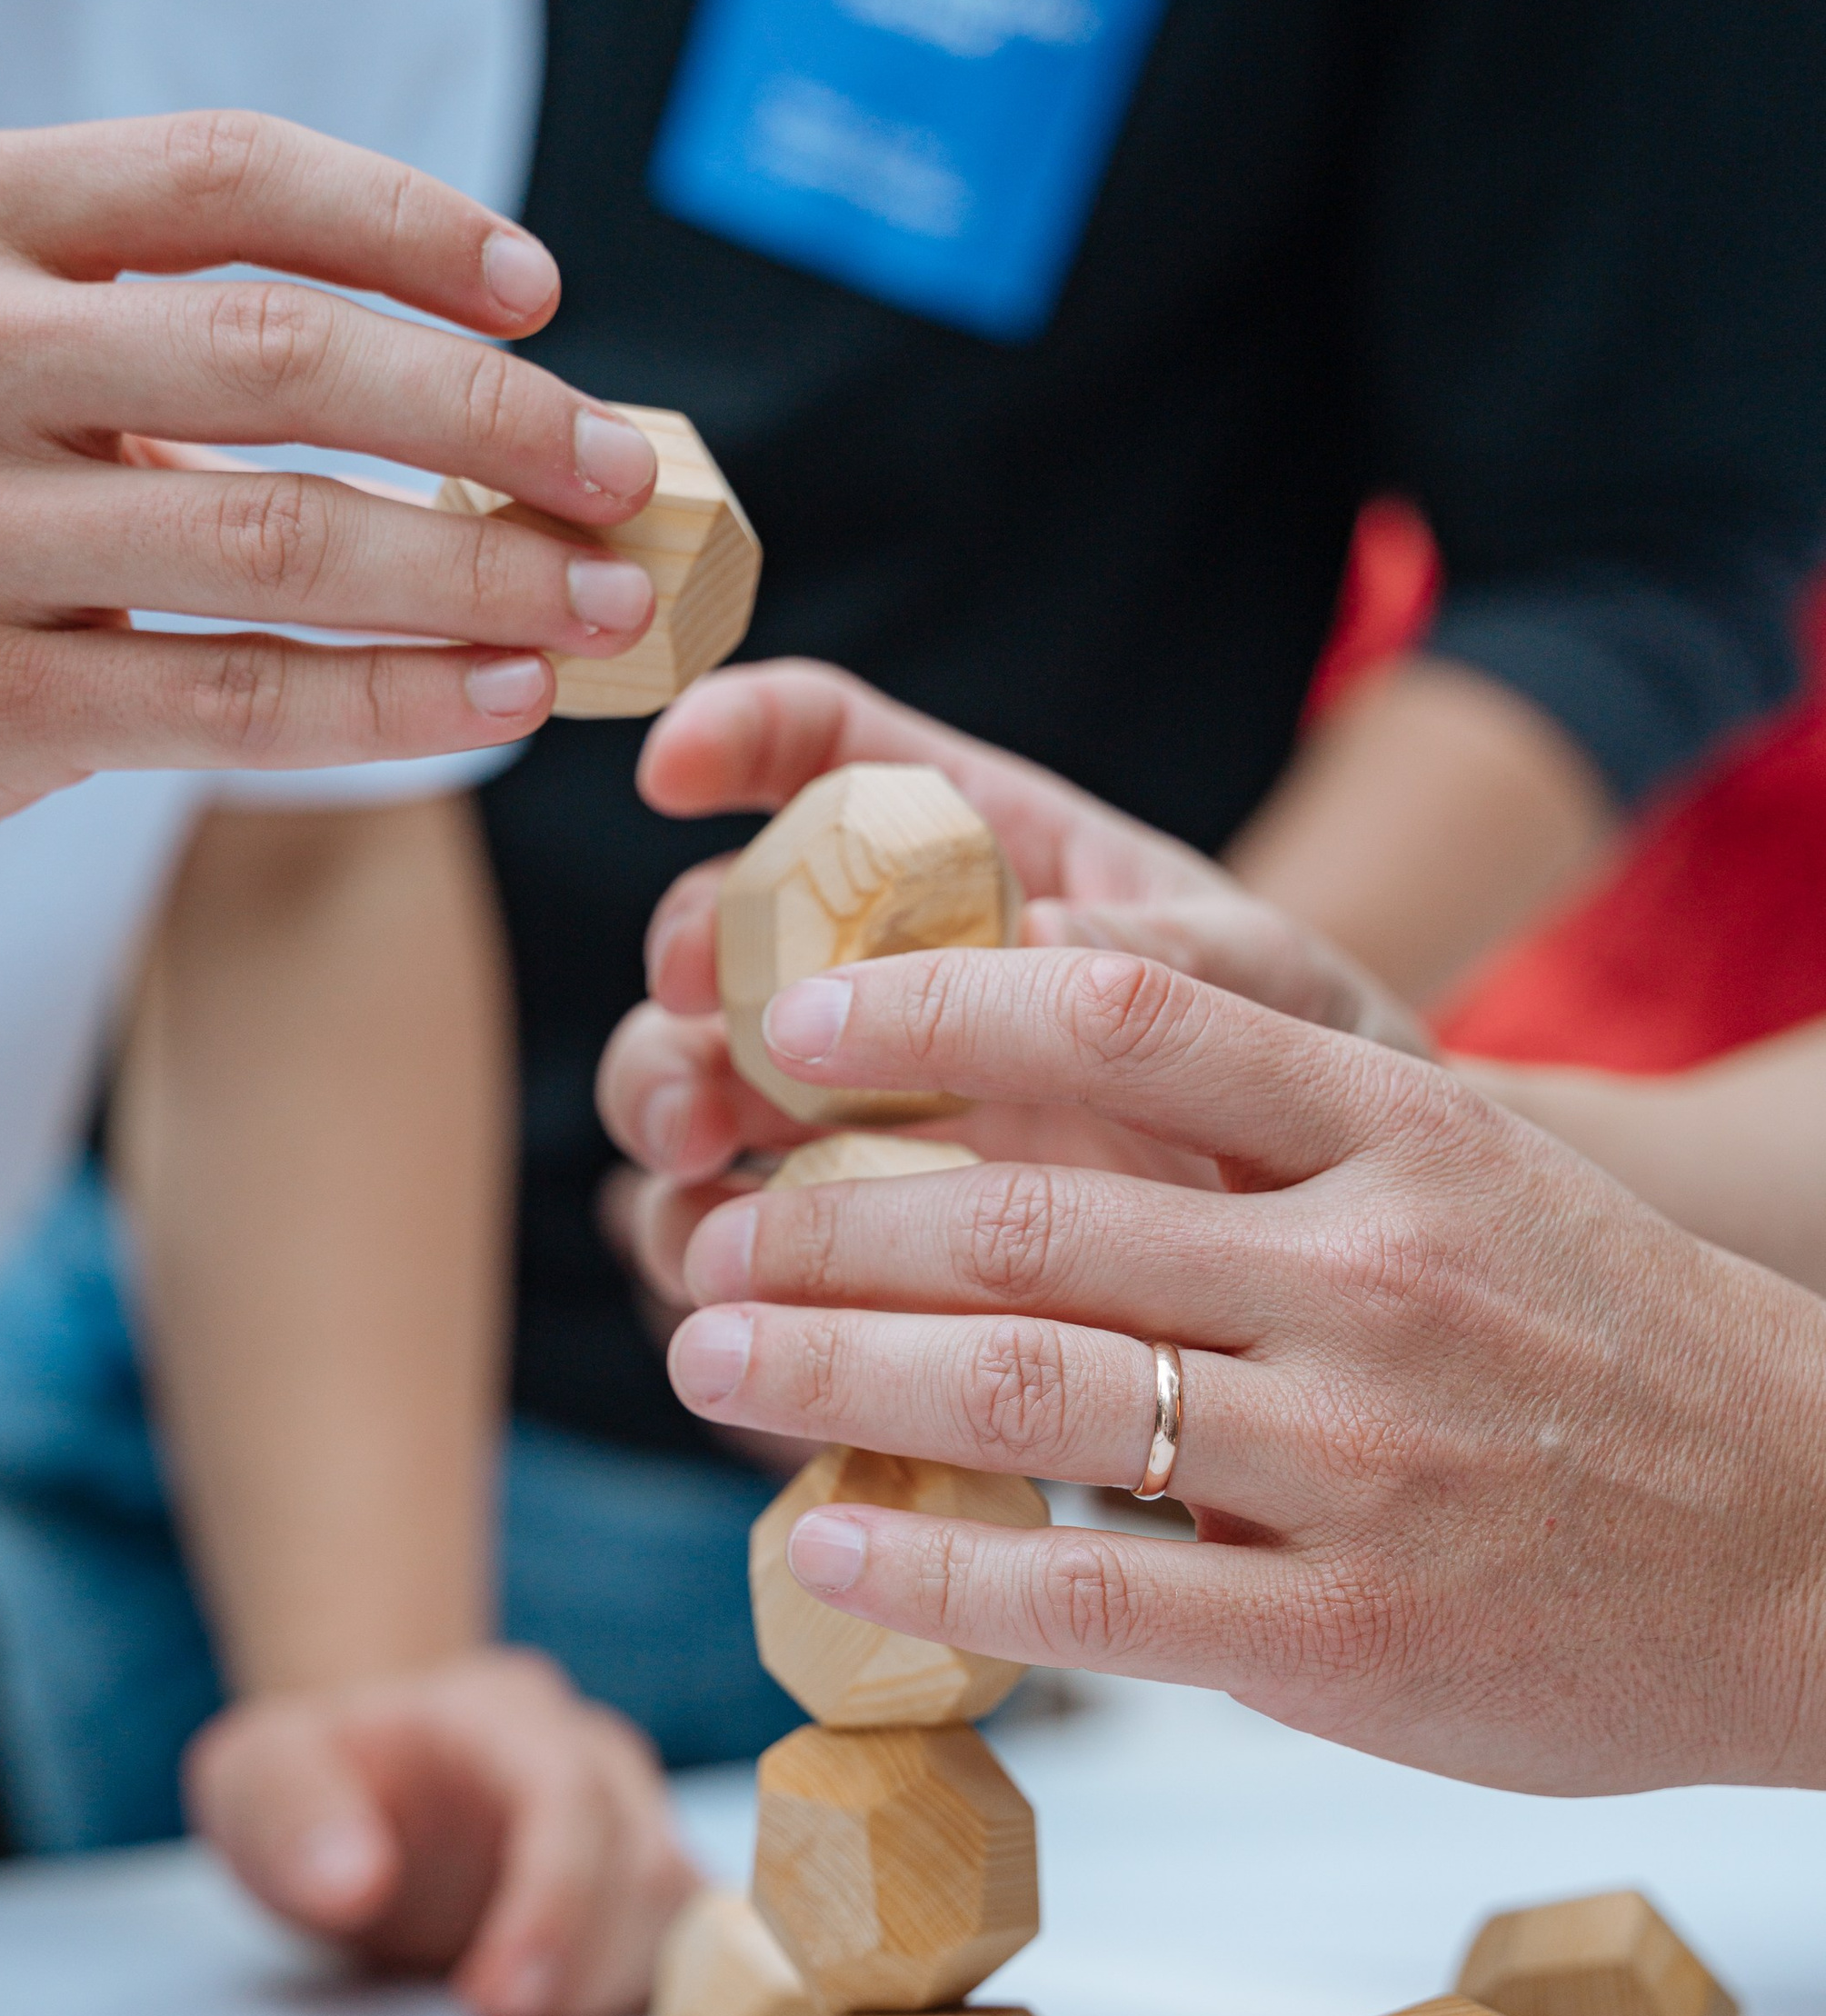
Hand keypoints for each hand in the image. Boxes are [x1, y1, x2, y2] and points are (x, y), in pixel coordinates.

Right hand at [0, 111, 662, 906]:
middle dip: (493, 419)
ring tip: (605, 597)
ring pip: (280, 550)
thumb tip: (465, 372)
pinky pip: (233, 703)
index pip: (229, 177)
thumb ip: (159, 314)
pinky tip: (496, 694)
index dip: (411, 225)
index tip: (538, 294)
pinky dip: (392, 703)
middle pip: (288, 361)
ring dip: (477, 578)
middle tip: (625, 468)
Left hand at [182, 1648, 697, 2015]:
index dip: (551, 1904)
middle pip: (645, 1862)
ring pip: (680, 1913)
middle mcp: (593, 1752)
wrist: (364, 1774)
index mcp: (503, 1713)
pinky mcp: (644, 1880)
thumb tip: (353, 1884)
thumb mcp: (259, 1775)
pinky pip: (687, 1944)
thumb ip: (293, 1816)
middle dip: (579, 1968)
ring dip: (607, 1991)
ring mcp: (633, 1814)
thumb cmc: (313, 1775)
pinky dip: (639, 1997)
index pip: (569, 1795)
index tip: (495, 2004)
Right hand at [597, 661, 1424, 1298]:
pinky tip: (723, 1280)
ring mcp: (852, 1115)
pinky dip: (697, 1256)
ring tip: (698, 1154)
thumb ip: (1163, 951)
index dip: (742, 735)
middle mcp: (888, 979)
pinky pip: (722, 1244)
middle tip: (695, 1014)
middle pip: (720, 931)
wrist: (1350, 1265)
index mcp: (979, 857)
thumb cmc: (1314, 1078)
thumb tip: (1033, 924)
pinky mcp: (841, 1250)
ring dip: (665, 1105)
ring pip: (689, 1084)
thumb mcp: (1273, 990)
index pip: (831, 755)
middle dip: (683, 964)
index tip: (677, 768)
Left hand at [664, 942, 1825, 1796]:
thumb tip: (1023, 1110)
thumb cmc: (1619, 1357)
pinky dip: (927, 1568)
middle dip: (826, 1218)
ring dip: (826, 1373)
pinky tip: (819, 1546)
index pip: (1125, 1022)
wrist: (1817, 1551)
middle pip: (1028, 1218)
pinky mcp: (1345, 1637)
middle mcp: (1370, 1278)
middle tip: (711, 1225)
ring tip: (711, 1352)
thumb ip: (1281, 1146)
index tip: (797, 1021)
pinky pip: (1086, 1595)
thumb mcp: (1479, 1183)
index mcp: (1403, 1135)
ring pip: (1026, 1395)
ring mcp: (1358, 1464)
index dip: (931, 1007)